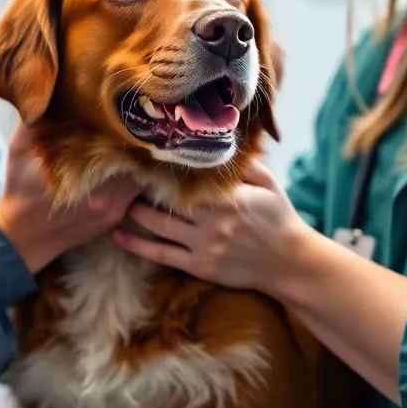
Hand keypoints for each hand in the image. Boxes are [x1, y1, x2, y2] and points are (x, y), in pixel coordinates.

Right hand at [0, 123, 141, 275]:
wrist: (21, 237)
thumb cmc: (19, 187)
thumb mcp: (20, 147)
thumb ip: (37, 118)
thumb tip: (51, 86)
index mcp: (83, 173)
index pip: (120, 143)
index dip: (126, 124)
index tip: (126, 108)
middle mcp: (105, 194)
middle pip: (137, 159)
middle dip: (136, 139)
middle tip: (136, 118)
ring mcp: (113, 209)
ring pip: (140, 175)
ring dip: (138, 157)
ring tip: (136, 137)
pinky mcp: (115, 218)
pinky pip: (135, 192)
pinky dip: (134, 176)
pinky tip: (128, 161)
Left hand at [112, 157, 308, 294]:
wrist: (290, 263)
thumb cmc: (279, 218)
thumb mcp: (268, 183)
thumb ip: (244, 163)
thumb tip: (221, 140)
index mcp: (229, 197)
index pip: (187, 180)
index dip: (162, 170)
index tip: (143, 158)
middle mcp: (213, 222)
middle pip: (167, 202)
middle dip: (142, 190)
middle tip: (121, 177)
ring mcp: (204, 246)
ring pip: (158, 228)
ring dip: (135, 214)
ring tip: (115, 201)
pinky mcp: (200, 267)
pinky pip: (161, 255)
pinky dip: (137, 245)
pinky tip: (118, 235)